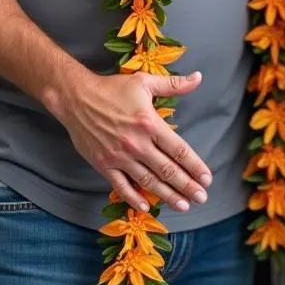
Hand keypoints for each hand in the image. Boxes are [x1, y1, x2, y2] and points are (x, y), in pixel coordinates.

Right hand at [52, 69, 211, 211]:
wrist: (76, 98)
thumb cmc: (112, 88)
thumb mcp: (145, 81)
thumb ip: (174, 84)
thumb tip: (198, 77)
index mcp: (150, 124)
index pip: (179, 150)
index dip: (195, 166)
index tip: (207, 178)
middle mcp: (137, 144)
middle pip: (167, 170)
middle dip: (187, 186)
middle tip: (202, 198)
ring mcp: (119, 157)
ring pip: (148, 181)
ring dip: (167, 195)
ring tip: (183, 206)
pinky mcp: (103, 164)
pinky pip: (121, 186)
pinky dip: (134, 198)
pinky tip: (147, 207)